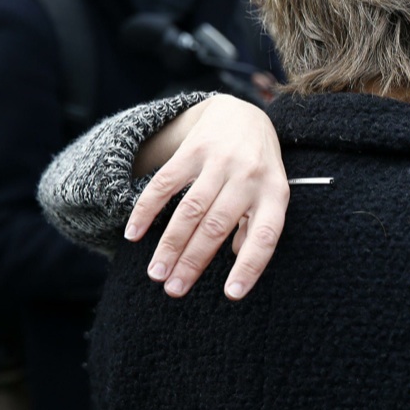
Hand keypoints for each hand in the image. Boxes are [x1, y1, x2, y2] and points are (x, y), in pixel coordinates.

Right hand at [124, 94, 289, 299]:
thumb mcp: (270, 194)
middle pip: (217, 227)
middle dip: (193, 262)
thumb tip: (238, 259)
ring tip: (156, 273)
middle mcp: (250, 177)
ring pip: (190, 210)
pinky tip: (134, 234)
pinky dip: (147, 210)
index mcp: (274, 194)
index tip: (231, 295)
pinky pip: (165, 184)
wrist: (244, 114)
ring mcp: (221, 161)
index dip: (249, 267)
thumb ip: (256, 226)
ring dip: (170, 244)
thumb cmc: (259, 168)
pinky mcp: (193, 149)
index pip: (265, 237)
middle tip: (173, 290)